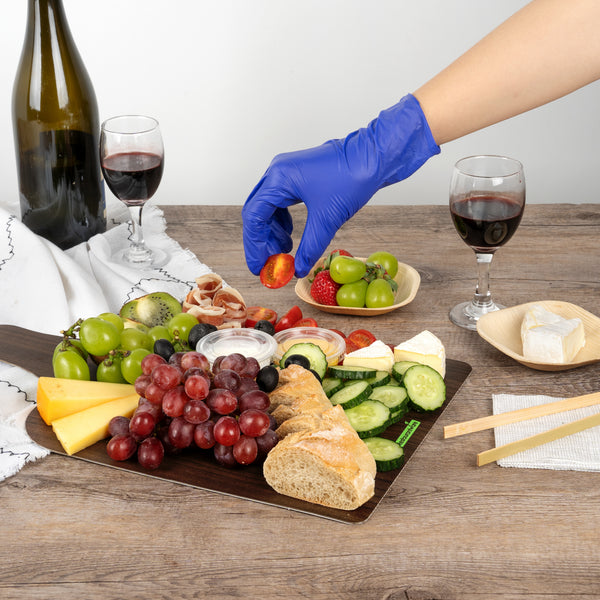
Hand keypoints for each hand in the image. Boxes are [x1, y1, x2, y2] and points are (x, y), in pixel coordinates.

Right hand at [242, 94, 439, 277]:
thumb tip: (298, 269)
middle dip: (262, 240)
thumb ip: (310, 246)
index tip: (258, 267)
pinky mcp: (297, 175)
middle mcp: (277, 172)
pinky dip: (281, 220)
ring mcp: (286, 172)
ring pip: (267, 207)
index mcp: (279, 178)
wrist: (374, 156)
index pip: (254, 217)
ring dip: (272, 231)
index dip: (254, 246)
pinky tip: (291, 234)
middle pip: (256, 212)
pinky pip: (279, 201)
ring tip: (284, 251)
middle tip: (270, 263)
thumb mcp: (328, 219)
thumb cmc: (352, 179)